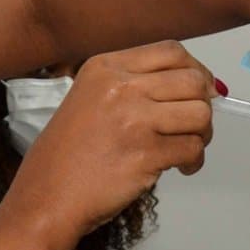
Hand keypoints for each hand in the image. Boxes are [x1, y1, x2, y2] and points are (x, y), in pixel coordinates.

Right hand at [10, 40, 214, 237]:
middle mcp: (121, 87)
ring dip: (202, 133)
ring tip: (186, 147)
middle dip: (204, 103)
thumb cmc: (66, 157)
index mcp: (105, 67)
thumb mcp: (90, 98)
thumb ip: (134, 86)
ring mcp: (134, 119)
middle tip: (195, 123)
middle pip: (193, 80)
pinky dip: (194, 160)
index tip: (201, 88)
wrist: (45, 197)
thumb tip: (194, 85)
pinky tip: (181, 167)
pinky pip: (193, 148)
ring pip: (200, 113)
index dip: (195, 69)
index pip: (171, 51)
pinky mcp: (146, 154)